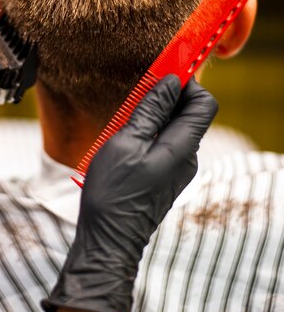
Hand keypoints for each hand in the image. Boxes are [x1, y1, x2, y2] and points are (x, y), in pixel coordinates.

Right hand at [42, 75, 217, 311]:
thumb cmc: (113, 192)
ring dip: (153, 115)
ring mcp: (177, 168)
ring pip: (174, 128)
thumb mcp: (127, 142)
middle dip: (167, 96)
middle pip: (189, 113)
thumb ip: (151, 110)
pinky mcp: (165, 176)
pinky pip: (164, 143)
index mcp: (182, 146)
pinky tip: (124, 139)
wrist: (108, 239)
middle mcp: (187, 157)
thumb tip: (170, 82)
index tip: (163, 72)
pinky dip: (149, 132)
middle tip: (137, 92)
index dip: (188, 83)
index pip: (204, 103)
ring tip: (124, 119)